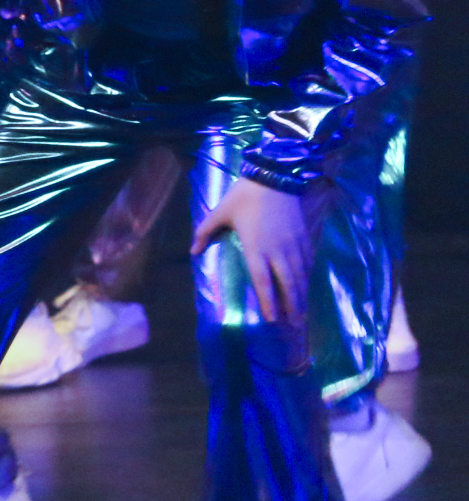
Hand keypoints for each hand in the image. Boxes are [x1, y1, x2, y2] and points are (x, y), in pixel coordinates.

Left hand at [192, 178, 310, 329]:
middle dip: (291, 306)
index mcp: (256, 247)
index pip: (262, 281)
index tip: (272, 319)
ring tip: (302, 312)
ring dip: (302, 295)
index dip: (268, 302)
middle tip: (293, 324)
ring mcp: (293, 244)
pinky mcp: (304, 236)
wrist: (275, 176)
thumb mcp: (219, 212)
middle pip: (287, 284)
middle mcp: (278, 251)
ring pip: (300, 275)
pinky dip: (308, 275)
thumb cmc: (244, 196)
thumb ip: (204, 233)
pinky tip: (307, 285)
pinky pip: (308, 261)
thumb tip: (192, 252)